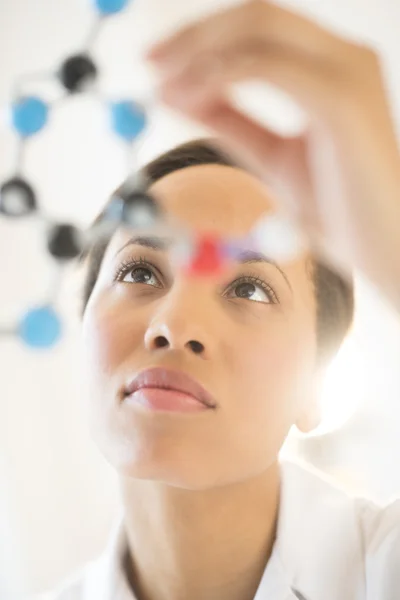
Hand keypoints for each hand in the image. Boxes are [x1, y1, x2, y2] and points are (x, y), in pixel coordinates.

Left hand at [146, 0, 399, 310]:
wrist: (384, 248)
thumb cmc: (339, 208)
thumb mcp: (272, 157)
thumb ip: (232, 121)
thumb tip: (178, 93)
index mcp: (331, 68)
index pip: (259, 27)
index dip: (202, 37)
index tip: (157, 65)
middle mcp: (343, 57)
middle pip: (255, 14)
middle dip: (193, 35)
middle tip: (148, 63)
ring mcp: (346, 72)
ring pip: (259, 27)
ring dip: (200, 50)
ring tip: (163, 84)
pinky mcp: (341, 100)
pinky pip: (267, 66)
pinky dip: (219, 75)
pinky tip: (191, 96)